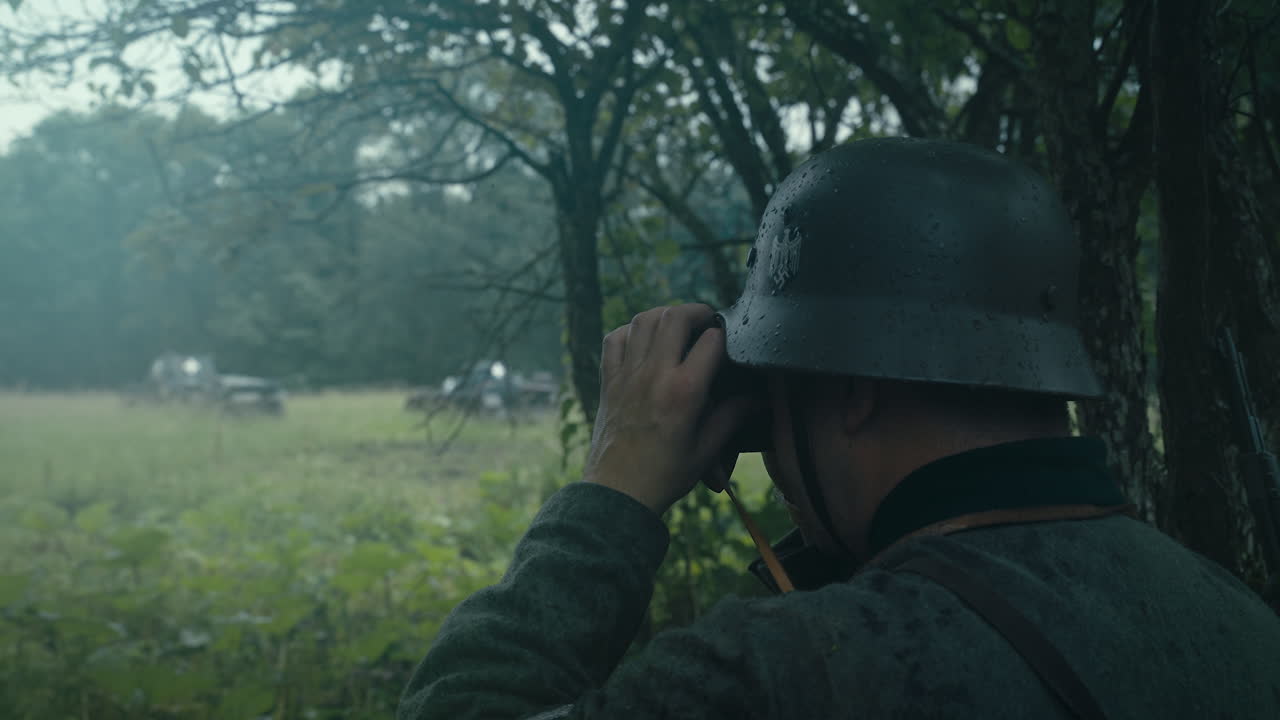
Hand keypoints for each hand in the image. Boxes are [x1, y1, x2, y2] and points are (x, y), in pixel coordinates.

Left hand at [583, 304, 756, 514]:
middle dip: (696, 311)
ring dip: (664, 315)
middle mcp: (654, 375)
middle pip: (674, 317)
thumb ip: (732, 416)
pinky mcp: (609, 381)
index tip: (729, 342)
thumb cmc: (664, 475)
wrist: (618, 492)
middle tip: (707, 320)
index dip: (724, 335)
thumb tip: (759, 398)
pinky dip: (630, 330)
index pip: (711, 341)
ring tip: (678, 324)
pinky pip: (614, 339)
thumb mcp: (707, 450)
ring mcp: (628, 375)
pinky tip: (643, 339)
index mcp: (684, 391)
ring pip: (643, 320)